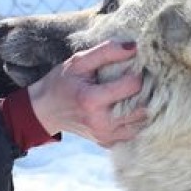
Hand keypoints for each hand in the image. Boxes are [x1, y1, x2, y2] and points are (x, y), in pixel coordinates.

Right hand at [26, 40, 146, 147]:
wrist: (45, 111)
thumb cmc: (62, 82)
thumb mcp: (78, 62)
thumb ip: (106, 52)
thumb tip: (134, 47)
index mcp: (92, 100)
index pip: (133, 85)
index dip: (137, 73)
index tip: (132, 67)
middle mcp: (101, 122)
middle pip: (143, 106)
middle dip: (145, 90)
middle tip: (137, 79)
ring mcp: (105, 136)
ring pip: (142, 121)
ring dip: (143, 105)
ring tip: (132, 93)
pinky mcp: (108, 143)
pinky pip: (134, 131)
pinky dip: (135, 119)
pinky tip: (127, 107)